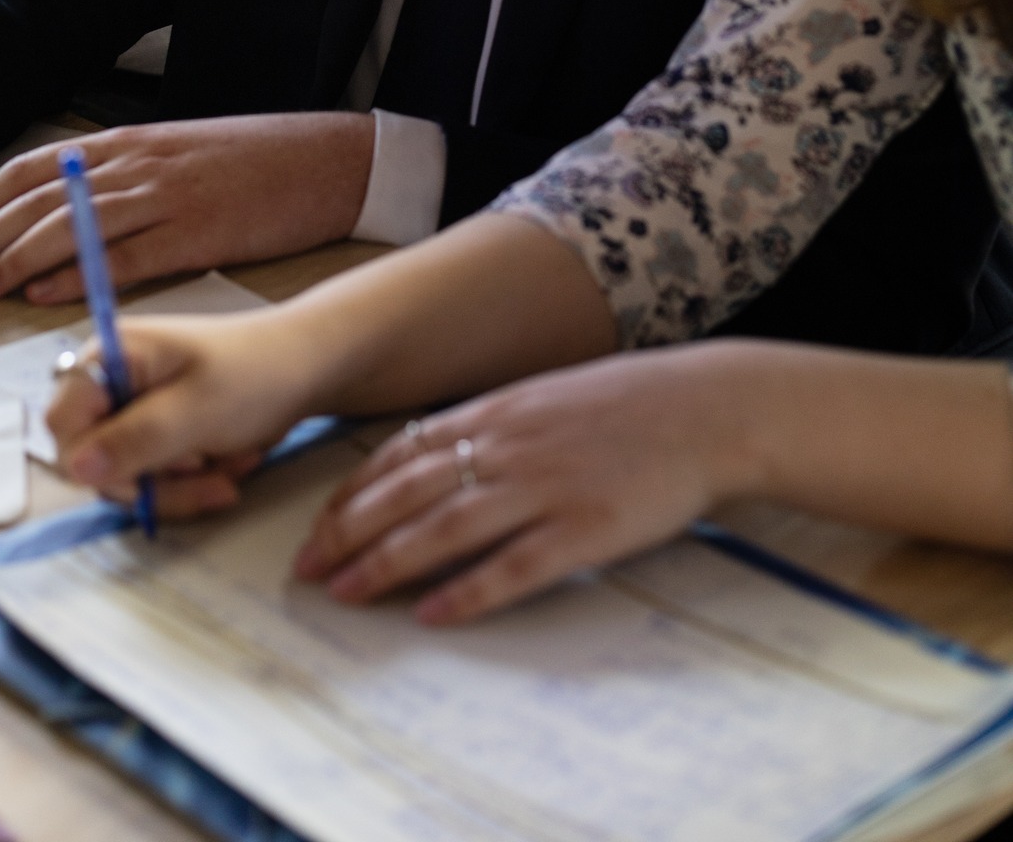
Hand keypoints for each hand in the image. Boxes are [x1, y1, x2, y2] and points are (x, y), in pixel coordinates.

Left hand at [0, 112, 375, 301]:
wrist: (326, 160)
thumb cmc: (254, 161)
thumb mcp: (175, 156)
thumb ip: (122, 180)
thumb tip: (64, 215)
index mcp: (126, 144)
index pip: (30, 171)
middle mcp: (134, 165)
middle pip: (37, 202)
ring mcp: (164, 198)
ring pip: (67, 227)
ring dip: (14, 261)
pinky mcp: (195, 234)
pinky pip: (123, 258)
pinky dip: (76, 277)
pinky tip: (43, 296)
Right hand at [47, 311, 320, 511]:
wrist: (306, 368)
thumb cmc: (255, 373)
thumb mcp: (198, 409)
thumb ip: (136, 438)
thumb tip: (76, 468)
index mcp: (111, 355)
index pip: (64, 418)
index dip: (94, 455)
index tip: (143, 470)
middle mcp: (112, 379)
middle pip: (93, 456)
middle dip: (152, 476)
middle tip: (204, 468)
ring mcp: (132, 406)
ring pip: (125, 475)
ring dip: (178, 483)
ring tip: (228, 464)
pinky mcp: (153, 429)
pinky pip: (152, 475)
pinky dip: (190, 480)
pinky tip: (227, 464)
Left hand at [293, 344, 757, 623]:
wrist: (704, 409)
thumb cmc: (627, 405)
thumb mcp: (545, 399)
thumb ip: (492, 427)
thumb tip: (436, 458)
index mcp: (497, 412)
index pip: (401, 452)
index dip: (354, 491)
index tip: (319, 524)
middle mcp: (508, 446)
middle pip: (408, 492)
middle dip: (349, 531)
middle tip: (308, 569)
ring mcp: (545, 487)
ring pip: (445, 528)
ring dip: (388, 562)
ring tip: (347, 593)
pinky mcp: (585, 528)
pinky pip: (513, 566)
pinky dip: (468, 592)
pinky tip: (433, 614)